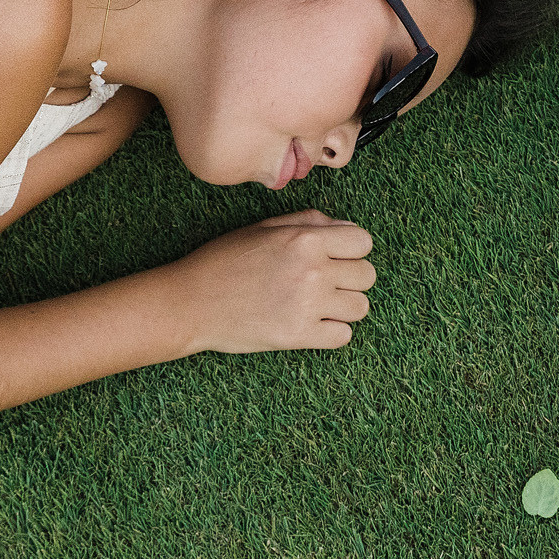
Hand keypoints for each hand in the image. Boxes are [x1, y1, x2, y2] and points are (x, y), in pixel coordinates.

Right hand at [174, 209, 375, 353]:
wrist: (191, 302)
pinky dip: (332, 331)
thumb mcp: (264, 228)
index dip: (352, 248)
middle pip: (367, 275)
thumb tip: (347, 228)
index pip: (363, 242)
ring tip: (319, 304)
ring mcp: (308, 305)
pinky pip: (344, 336)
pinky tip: (312, 323)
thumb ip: (309, 222)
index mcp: (306, 239)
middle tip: (326, 282)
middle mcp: (313, 270)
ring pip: (361, 307)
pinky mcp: (299, 336)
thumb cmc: (224, 260)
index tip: (336, 256)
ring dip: (344, 306)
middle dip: (351, 277)